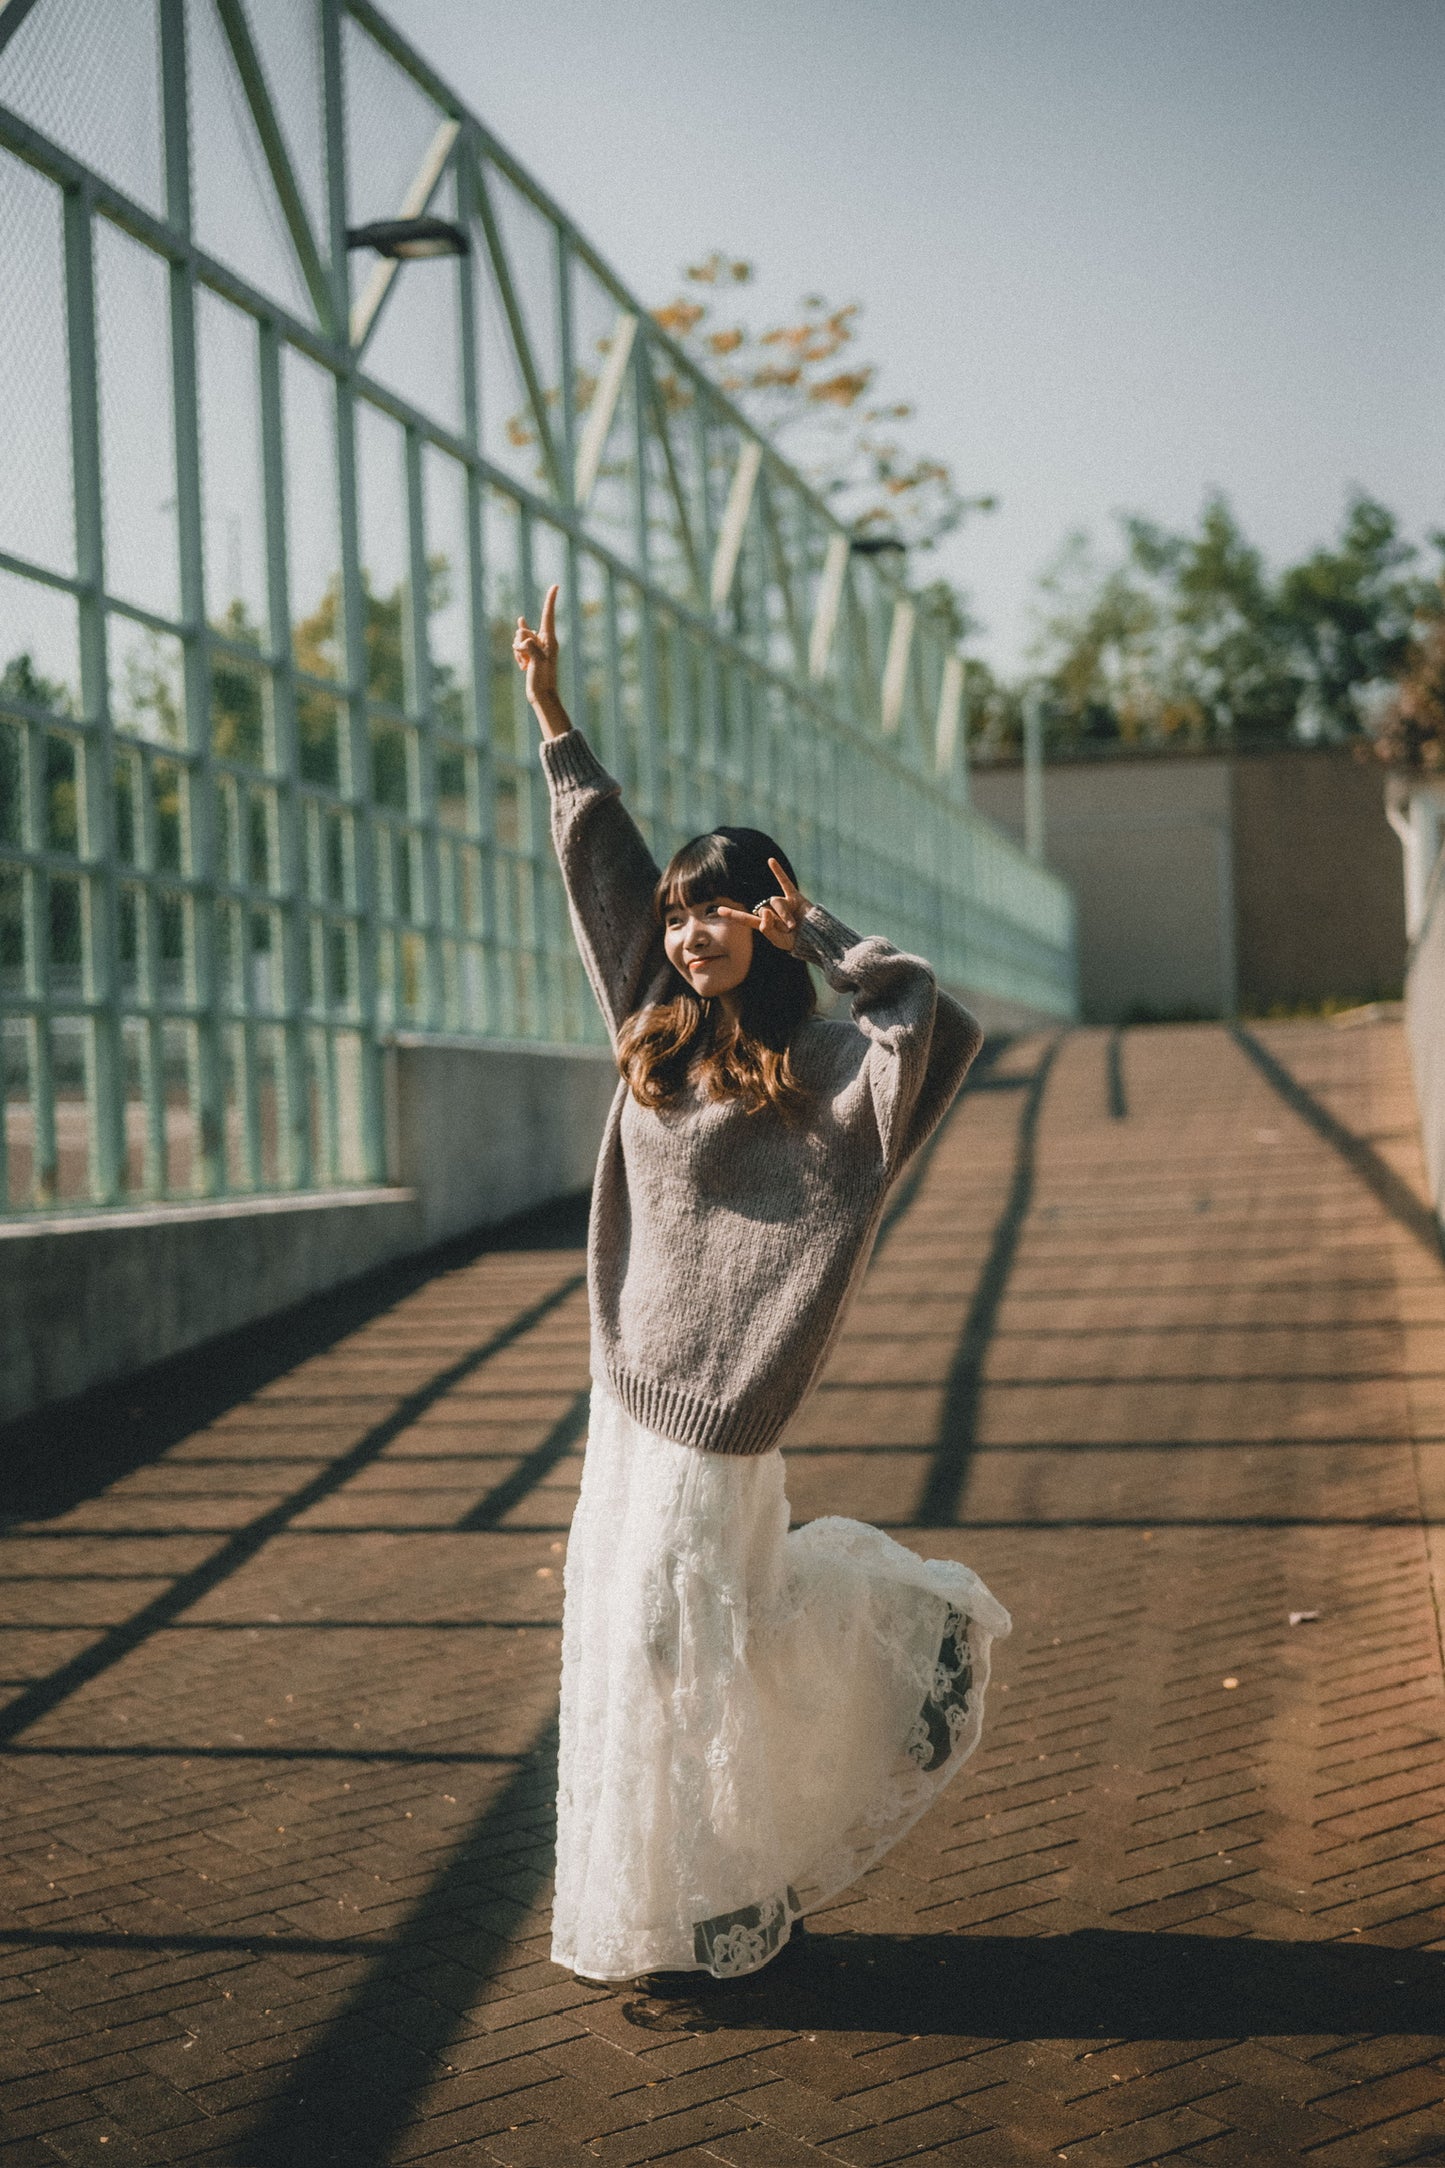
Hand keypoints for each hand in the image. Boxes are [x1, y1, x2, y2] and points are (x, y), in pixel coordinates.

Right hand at [512, 584, 569, 735]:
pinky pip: (517, 647)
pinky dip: (517, 656)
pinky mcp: (530, 654)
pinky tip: (524, 667)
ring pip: (519, 638)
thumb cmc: (543, 680)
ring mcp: (536, 647)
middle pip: (525, 630)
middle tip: (527, 658)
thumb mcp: (537, 662)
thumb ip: (530, 647)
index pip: (548, 615)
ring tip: (525, 664)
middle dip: (520, 641)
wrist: (541, 696)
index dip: (550, 599)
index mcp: (550, 640)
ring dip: (518, 650)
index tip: (555, 585)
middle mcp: (544, 641)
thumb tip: (523, 640)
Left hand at [717, 857, 809, 951]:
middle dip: (776, 922)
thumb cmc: (798, 942)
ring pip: (775, 902)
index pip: (746, 919)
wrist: (817, 937)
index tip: (718, 910)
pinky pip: (784, 881)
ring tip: (794, 925)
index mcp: (766, 925)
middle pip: (764, 911)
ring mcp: (783, 903)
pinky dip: (777, 872)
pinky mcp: (794, 897)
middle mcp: (772, 912)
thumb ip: (768, 930)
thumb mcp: (781, 941)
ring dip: (785, 915)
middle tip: (788, 931)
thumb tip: (764, 911)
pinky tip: (770, 860)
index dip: (733, 915)